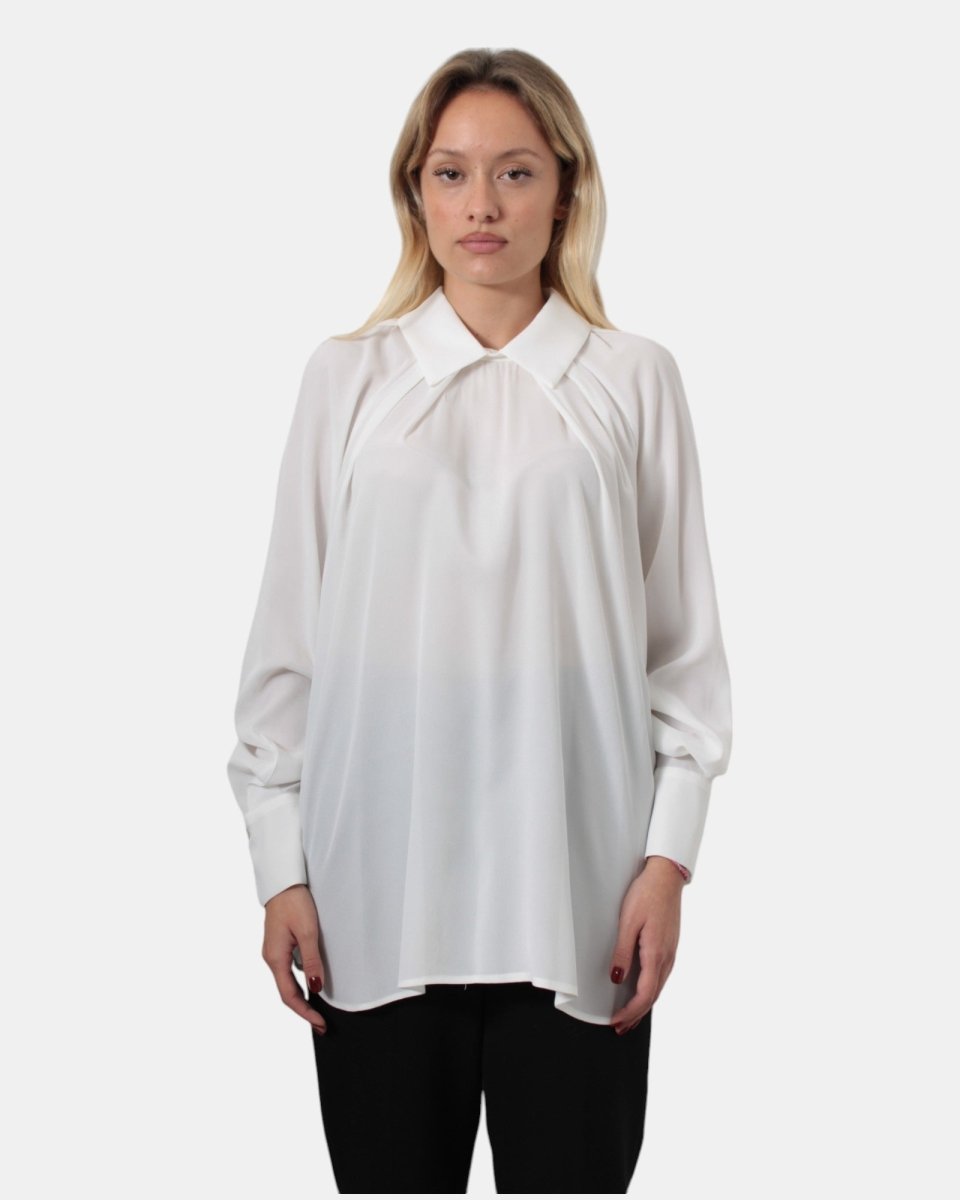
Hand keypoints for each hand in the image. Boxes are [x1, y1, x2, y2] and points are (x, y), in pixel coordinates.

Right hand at [263, 884, 327, 1034]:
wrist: (282, 881)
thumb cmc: (294, 902)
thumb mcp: (307, 931)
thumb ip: (312, 960)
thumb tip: (315, 987)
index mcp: (275, 958)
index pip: (289, 996)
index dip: (304, 1012)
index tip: (319, 1024)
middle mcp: (272, 958)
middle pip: (287, 992)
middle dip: (304, 1009)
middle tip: (321, 1023)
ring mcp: (275, 952)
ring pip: (287, 981)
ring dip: (302, 995)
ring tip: (319, 1008)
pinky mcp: (280, 944)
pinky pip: (289, 969)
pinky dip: (300, 980)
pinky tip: (312, 982)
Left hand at [608, 856, 682, 1034]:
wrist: (667, 878)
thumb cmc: (647, 895)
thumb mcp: (628, 922)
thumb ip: (623, 952)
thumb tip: (617, 979)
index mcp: (656, 954)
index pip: (645, 994)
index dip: (630, 1011)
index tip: (616, 1020)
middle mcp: (667, 958)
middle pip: (653, 996)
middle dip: (636, 1015)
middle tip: (620, 1027)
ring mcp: (671, 953)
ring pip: (658, 988)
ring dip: (643, 1005)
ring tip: (629, 1017)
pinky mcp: (670, 947)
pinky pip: (661, 977)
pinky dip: (650, 992)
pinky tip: (643, 992)